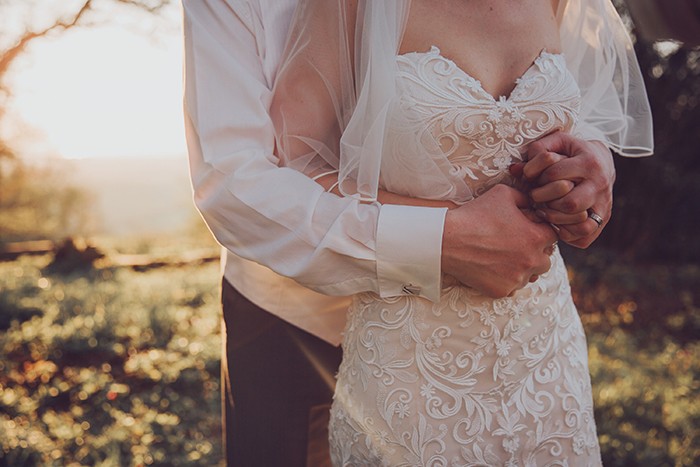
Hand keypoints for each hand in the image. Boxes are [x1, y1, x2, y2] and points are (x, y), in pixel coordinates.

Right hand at [441, 184, 557, 297]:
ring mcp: (517, 279)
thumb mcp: (503, 193)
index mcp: (536, 237)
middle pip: (545, 260)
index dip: (539, 231)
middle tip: (515, 245)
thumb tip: (534, 203)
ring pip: (529, 276)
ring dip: (521, 268)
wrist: (447, 240)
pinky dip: (505, 280)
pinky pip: (511, 288)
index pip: (552, 236)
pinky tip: (491, 268)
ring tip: (501, 257)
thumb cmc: (475, 214)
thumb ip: (525, 198)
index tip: (526, 230)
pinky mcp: (501, 291)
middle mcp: (531, 261)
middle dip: (534, 253)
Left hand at [517, 132, 614, 247]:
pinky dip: (567, 234)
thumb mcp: (558, 143)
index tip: (533, 178)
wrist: (602, 163)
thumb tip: (515, 170)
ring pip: (580, 224)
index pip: (555, 175)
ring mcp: (603, 205)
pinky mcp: (602, 220)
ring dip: (556, 221)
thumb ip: (537, 150)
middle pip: (570, 203)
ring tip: (546, 211)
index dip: (537, 178)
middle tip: (538, 198)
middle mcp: (599, 185)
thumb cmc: (572, 153)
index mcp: (588, 162)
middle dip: (547, 202)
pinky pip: (584, 236)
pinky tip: (557, 222)